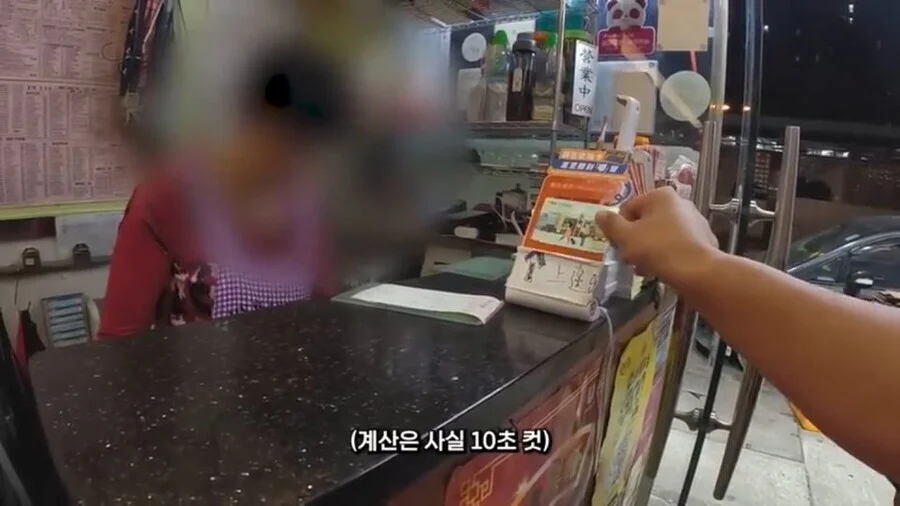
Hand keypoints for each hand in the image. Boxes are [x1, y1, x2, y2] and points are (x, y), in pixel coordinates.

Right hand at [594, 187, 719, 287]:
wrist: (697, 271)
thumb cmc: (657, 249)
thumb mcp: (626, 237)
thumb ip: (610, 224)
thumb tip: (600, 214)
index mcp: (660, 195)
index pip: (629, 209)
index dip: (619, 229)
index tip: (618, 247)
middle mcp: (680, 202)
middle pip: (646, 222)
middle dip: (635, 241)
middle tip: (629, 260)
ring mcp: (695, 221)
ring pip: (662, 235)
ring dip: (649, 250)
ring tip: (645, 269)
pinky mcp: (704, 240)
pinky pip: (677, 245)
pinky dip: (667, 255)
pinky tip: (662, 270)